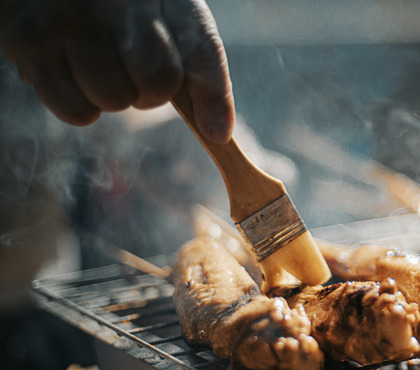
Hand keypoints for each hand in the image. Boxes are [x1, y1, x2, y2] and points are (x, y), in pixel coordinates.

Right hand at [0, 0, 234, 143]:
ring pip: (114, 99)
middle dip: (150, 90)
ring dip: (112, 97)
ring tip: (98, 66)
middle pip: (157, 83)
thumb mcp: (169, 16)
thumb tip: (219, 135)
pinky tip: (72, 74)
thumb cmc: (117, 3)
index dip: (211, 93)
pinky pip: (75, 110)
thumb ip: (201, 69)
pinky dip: (80, 106)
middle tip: (130, 66)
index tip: (216, 133)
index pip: (201, 49)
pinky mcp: (29, 42)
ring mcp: (68, 19)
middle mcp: (114, 1)